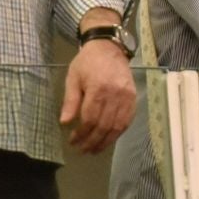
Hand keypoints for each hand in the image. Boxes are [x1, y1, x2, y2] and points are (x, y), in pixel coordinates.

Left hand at [60, 38, 135, 154]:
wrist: (109, 48)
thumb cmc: (87, 62)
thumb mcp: (73, 78)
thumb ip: (70, 101)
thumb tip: (65, 122)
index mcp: (98, 89)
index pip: (90, 119)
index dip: (81, 134)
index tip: (73, 141)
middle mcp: (115, 95)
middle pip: (104, 126)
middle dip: (92, 141)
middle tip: (83, 150)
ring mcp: (127, 97)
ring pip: (117, 126)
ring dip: (106, 141)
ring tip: (95, 150)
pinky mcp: (133, 98)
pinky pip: (127, 121)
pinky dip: (118, 133)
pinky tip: (109, 139)